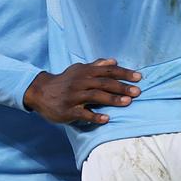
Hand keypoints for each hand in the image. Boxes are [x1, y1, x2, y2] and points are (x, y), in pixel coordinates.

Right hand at [23, 58, 141, 123]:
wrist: (40, 91)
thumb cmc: (65, 81)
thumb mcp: (79, 69)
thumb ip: (97, 65)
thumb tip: (114, 60)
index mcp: (85, 72)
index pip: (108, 71)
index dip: (124, 73)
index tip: (139, 77)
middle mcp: (81, 82)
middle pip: (104, 83)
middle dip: (122, 87)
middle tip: (138, 92)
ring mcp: (74, 96)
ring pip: (96, 96)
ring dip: (112, 99)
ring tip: (128, 102)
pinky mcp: (68, 110)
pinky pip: (83, 113)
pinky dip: (95, 116)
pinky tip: (106, 119)